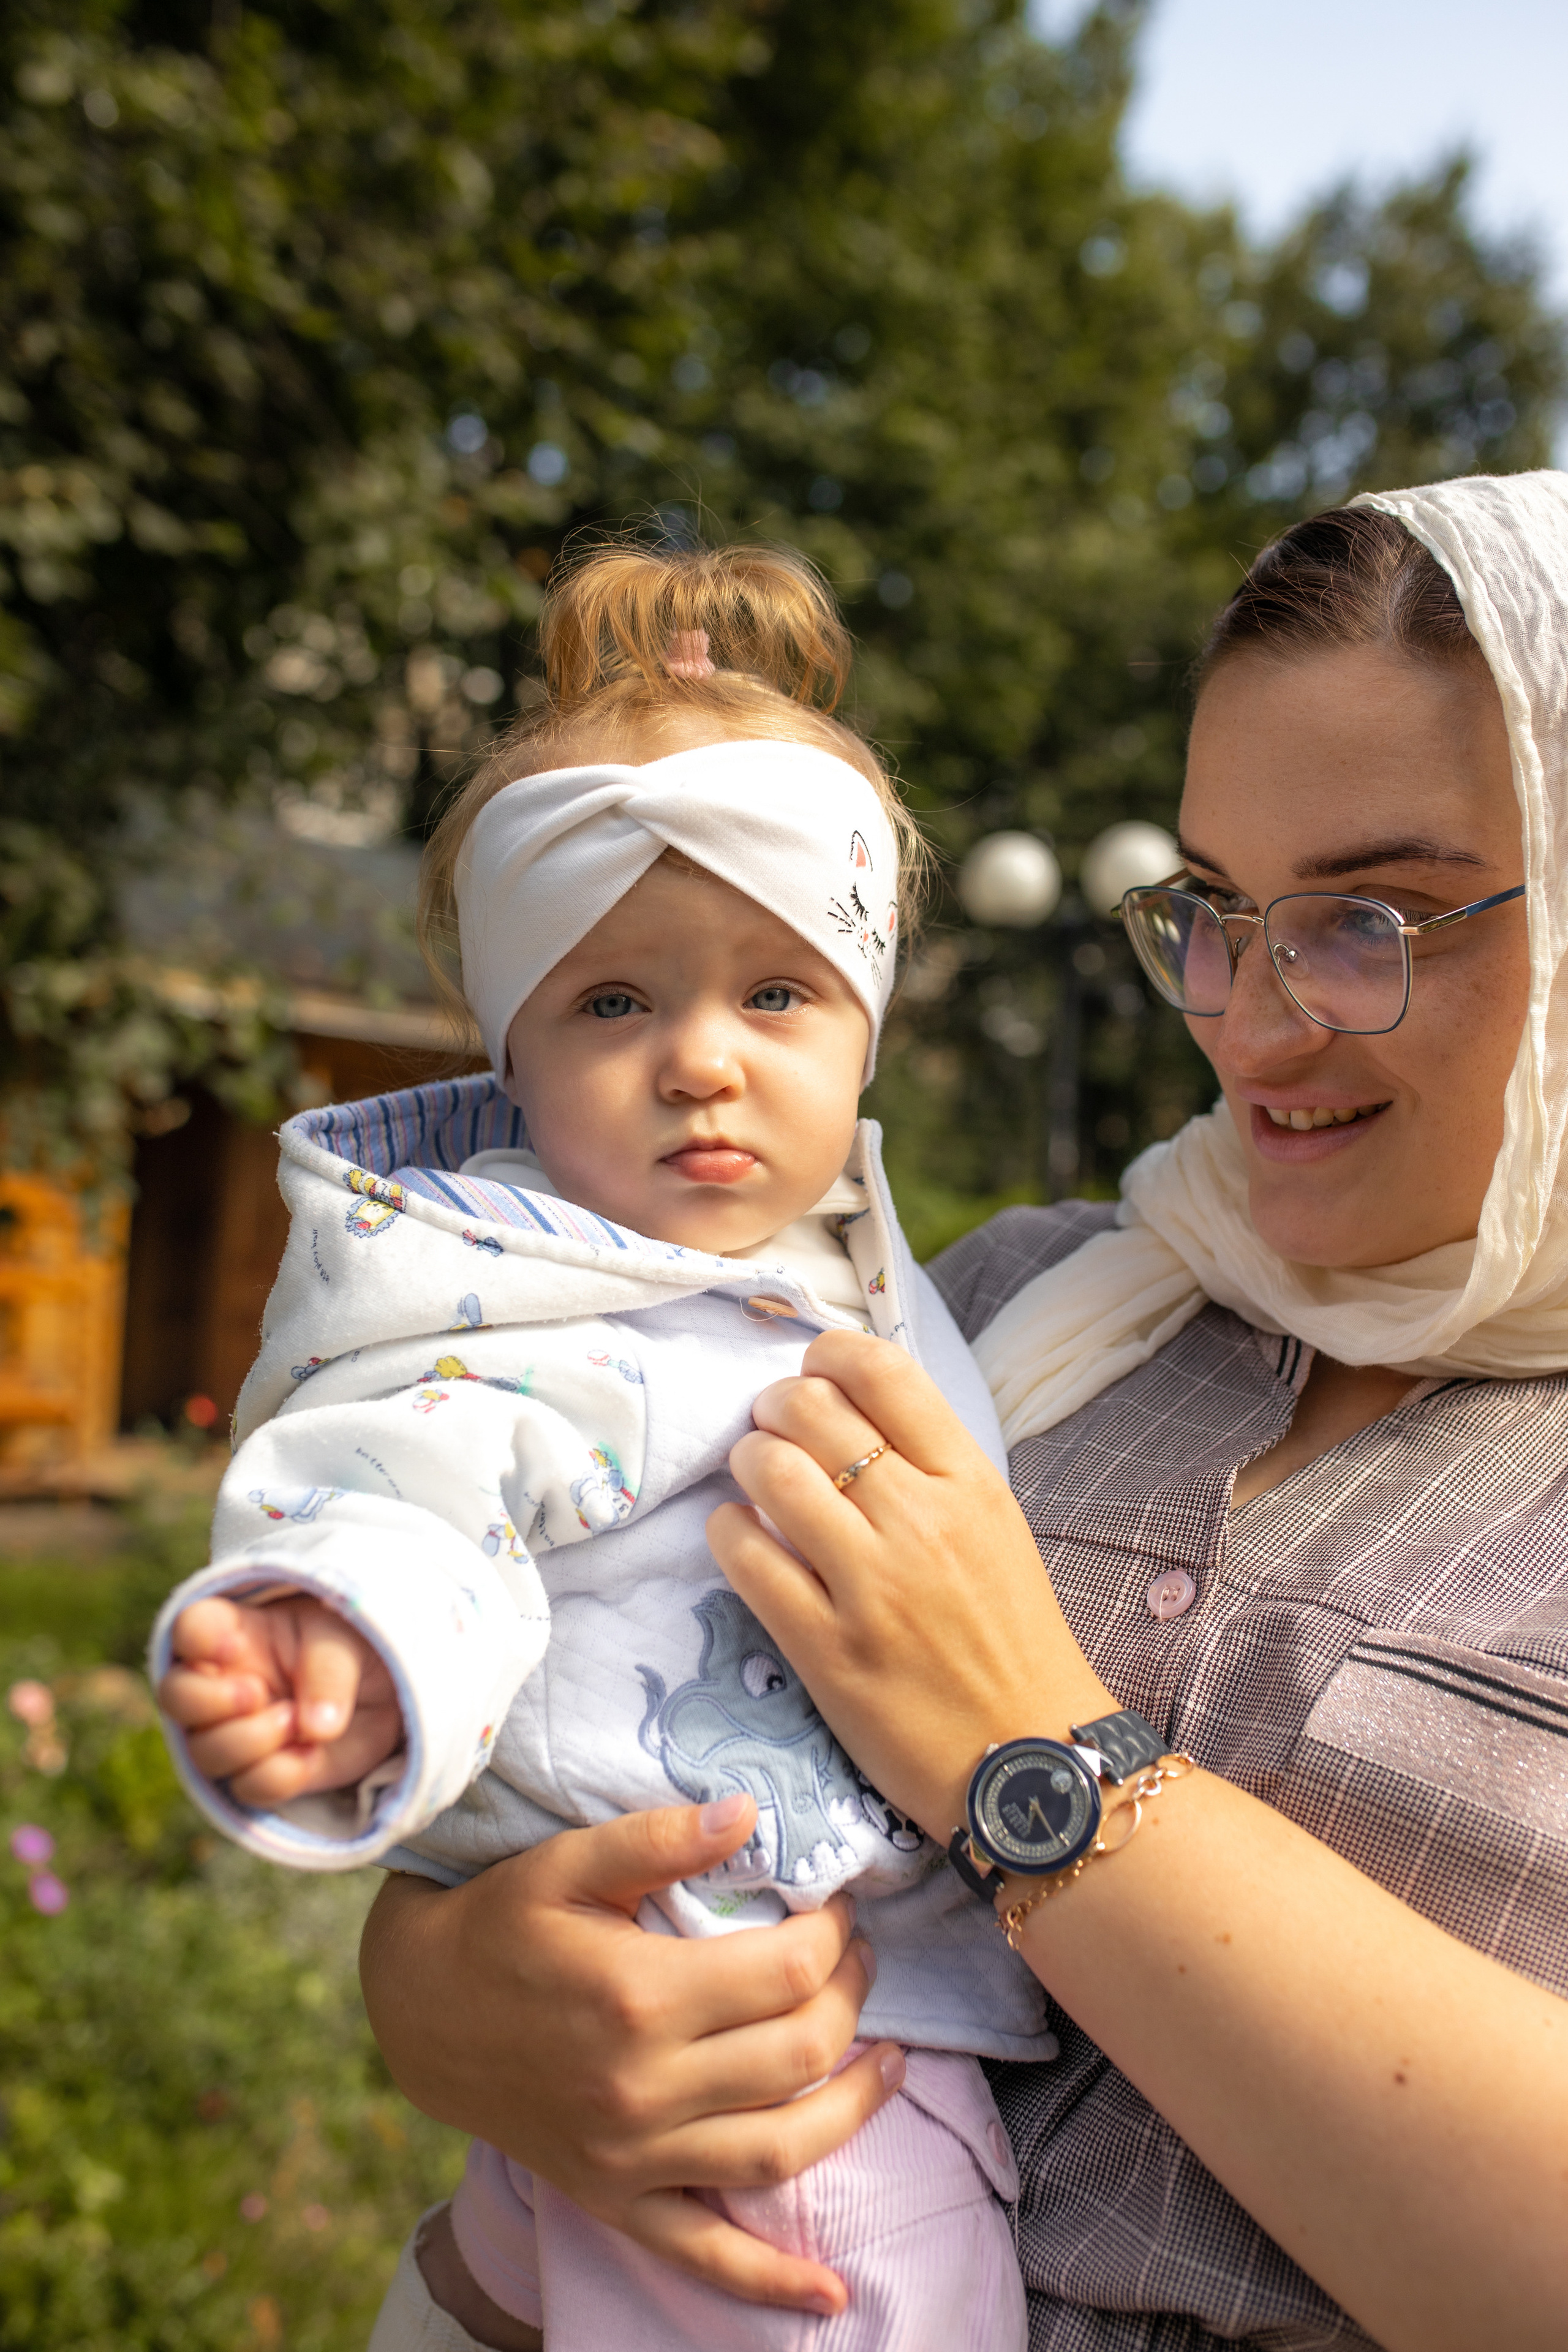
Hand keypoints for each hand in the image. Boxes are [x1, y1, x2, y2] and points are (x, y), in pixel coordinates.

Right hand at [158, 1592, 401, 1803]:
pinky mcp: (261, 1772)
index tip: (233, 1646)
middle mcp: (221, 1683)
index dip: (196, 1639)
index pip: (190, 1628)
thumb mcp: (344, 1642)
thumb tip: (314, 1730)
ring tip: (297, 1723)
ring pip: (205, 1752)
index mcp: (234, 1633)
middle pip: (176, 1696)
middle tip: (256, 1693)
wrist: (381, 1692)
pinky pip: (248, 1788)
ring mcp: (235, 1732)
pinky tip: (311, 1755)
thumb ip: (328, 1673)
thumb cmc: (348, 1648)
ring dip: (249, 1742)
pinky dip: (279, 1777)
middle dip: (209, 1702)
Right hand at [360, 1795, 902, 2316]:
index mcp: (640, 1995)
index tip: (838, 1910)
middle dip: (851, 1999)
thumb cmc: (501, 1922)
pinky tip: (829, 2295)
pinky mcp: (615, 2198)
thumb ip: (660, 1837)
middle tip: (860, 1961)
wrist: (421, 2010)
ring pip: (778, 2150)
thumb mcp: (567, 1861)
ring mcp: (633, 2155)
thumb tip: (747, 1811)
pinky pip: (704, 2253)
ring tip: (892, 2061)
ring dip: (854, 2108)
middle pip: (798, 2053)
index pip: (786, 1972)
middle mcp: (643, 2086)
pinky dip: (770, 2283)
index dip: (833, 1936)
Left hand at [708, 1329, 1114, 1841]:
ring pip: (771, 1472)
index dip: (828, 1354)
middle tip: (771, 1426)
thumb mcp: (995, 1532)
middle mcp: (921, 1521)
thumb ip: (932, 1470)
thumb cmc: (1012, 1645)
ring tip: (753, 1477)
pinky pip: (746, 1558)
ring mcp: (871, 1585)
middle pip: (813, 1411)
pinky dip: (728, 1531)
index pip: (883, 1371)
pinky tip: (739, 1536)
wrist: (1029, 1765)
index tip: (812, 1372)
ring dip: (747, 1460)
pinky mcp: (826, 1648)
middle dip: (775, 1405)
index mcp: (970, 1485)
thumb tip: (853, 1411)